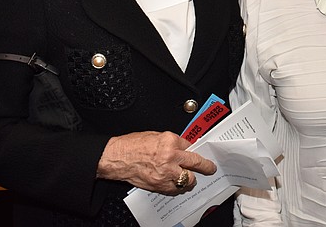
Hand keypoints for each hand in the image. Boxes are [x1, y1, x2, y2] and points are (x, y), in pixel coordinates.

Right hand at [96, 131, 216, 193]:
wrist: (115, 157)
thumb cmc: (131, 145)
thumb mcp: (155, 135)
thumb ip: (171, 142)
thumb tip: (183, 147)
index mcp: (169, 141)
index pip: (190, 145)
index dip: (195, 149)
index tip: (200, 151)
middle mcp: (170, 156)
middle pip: (195, 163)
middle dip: (205, 166)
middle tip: (210, 168)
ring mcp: (165, 172)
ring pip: (188, 179)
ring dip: (191, 179)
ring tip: (191, 178)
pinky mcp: (159, 184)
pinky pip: (176, 189)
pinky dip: (178, 187)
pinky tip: (178, 184)